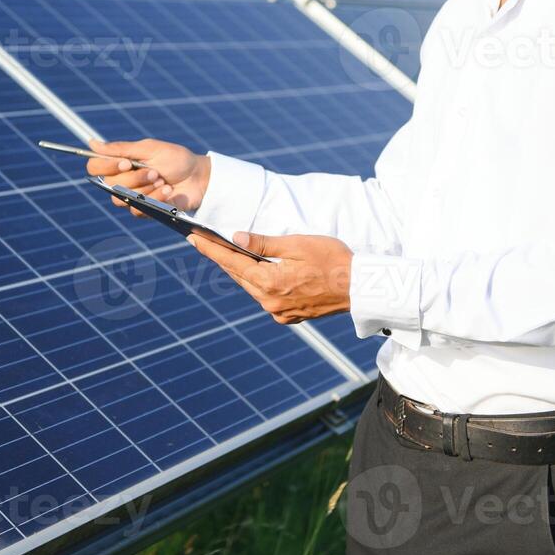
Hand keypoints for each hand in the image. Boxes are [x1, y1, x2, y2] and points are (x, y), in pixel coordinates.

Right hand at [85, 138, 211, 212]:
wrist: (198, 177)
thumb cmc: (175, 159)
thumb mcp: (149, 149)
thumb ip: (122, 149)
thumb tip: (92, 143)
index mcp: (120, 164)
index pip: (95, 167)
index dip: (107, 166)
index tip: (126, 162)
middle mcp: (122, 182)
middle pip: (110, 185)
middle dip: (135, 178)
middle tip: (154, 172)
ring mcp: (132, 198)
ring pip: (123, 200)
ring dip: (146, 189)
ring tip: (162, 181)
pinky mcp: (145, 211)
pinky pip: (138, 210)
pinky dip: (155, 199)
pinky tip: (168, 192)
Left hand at [187, 231, 351, 324]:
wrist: (361, 288)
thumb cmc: (333, 260)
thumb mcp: (297, 244)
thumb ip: (264, 243)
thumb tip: (236, 238)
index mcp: (270, 283)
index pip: (232, 262)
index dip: (211, 249)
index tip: (193, 238)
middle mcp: (270, 302)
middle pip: (239, 276)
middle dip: (223, 258)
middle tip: (204, 241)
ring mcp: (279, 312)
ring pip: (252, 287)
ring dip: (243, 270)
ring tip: (229, 253)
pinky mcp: (289, 316)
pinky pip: (266, 297)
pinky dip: (260, 283)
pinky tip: (259, 271)